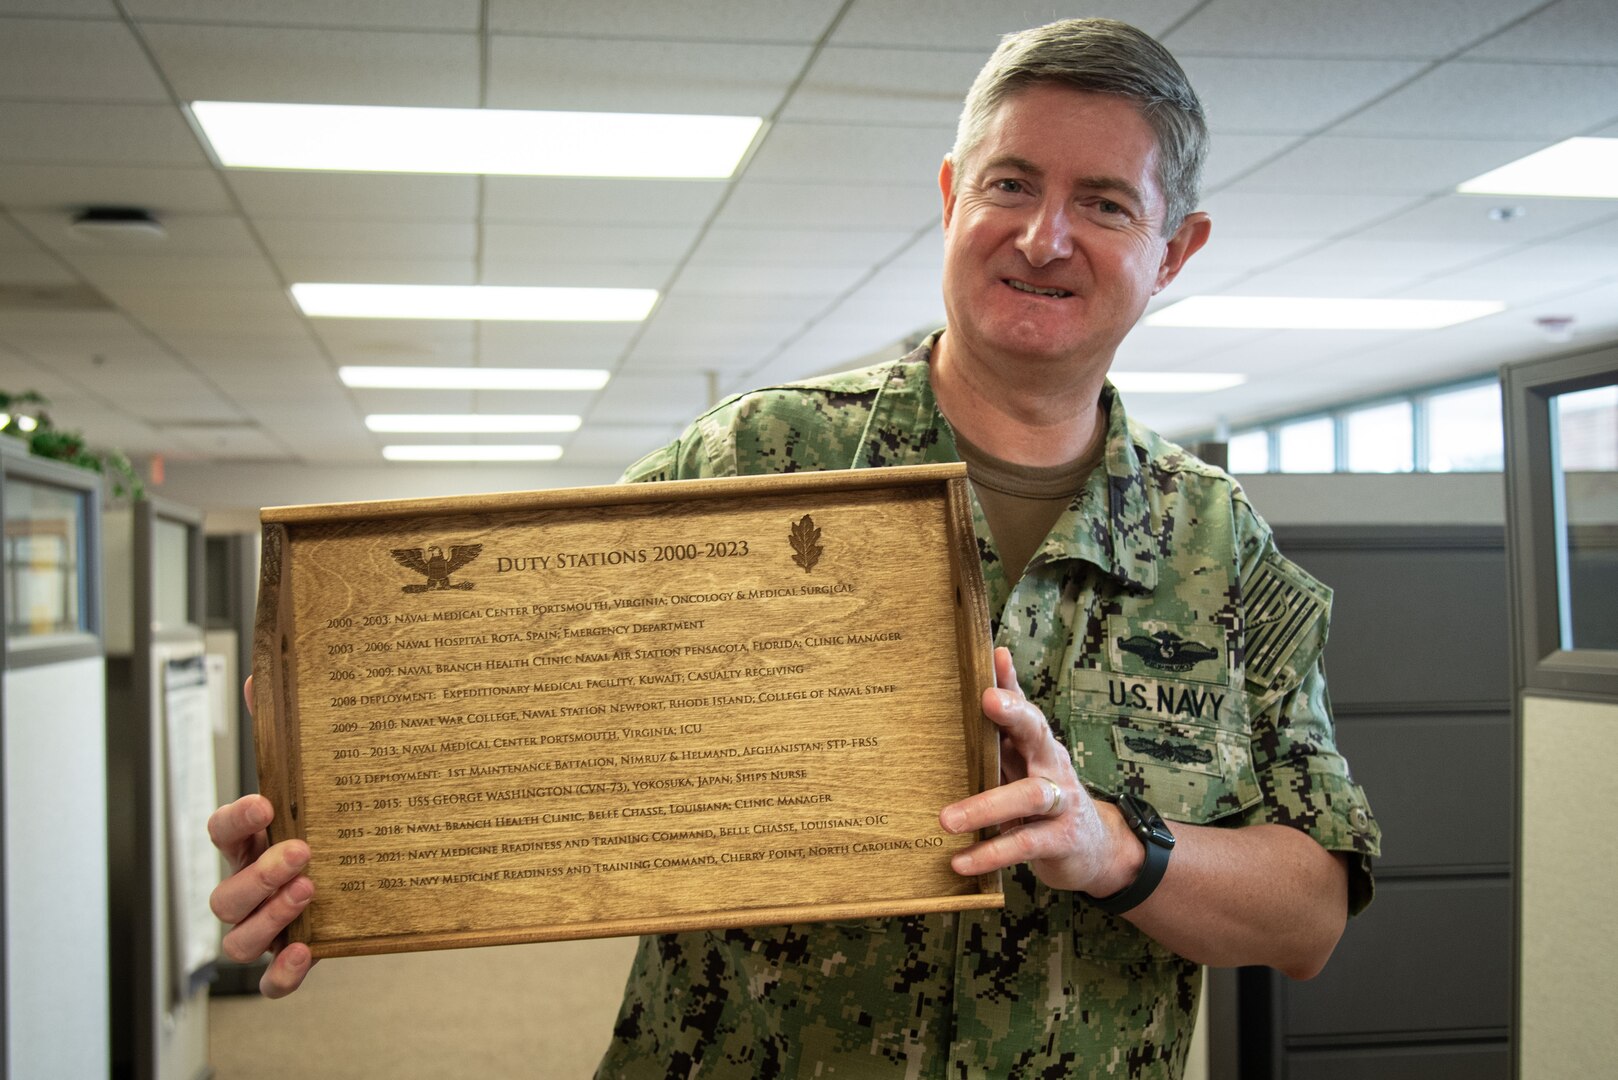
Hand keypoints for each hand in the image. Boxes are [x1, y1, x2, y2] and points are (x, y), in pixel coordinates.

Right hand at [206, 677, 316, 996]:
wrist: (371, 873)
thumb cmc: (329, 822)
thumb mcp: (314, 779)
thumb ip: (285, 731)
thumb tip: (260, 677)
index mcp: (253, 841)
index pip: (221, 830)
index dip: (235, 819)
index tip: (266, 802)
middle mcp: (251, 885)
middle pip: (223, 893)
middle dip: (257, 874)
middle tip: (302, 852)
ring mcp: (266, 924)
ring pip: (234, 938)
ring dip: (266, 917)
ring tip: (309, 890)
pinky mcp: (289, 958)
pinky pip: (269, 982)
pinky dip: (279, 973)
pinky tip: (305, 951)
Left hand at [939, 648, 1139, 895]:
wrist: (1097, 847)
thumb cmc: (1047, 794)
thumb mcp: (1028, 759)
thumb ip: (1009, 719)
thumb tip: (994, 659)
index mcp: (1040, 744)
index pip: (1025, 706)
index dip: (1011, 683)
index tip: (992, 657)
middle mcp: (1053, 766)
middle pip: (1039, 733)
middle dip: (1015, 714)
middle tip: (986, 701)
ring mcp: (1061, 803)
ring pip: (1028, 795)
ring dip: (985, 806)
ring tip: (946, 819)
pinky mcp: (1060, 841)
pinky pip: (1024, 844)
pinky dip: (990, 853)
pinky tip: (960, 860)